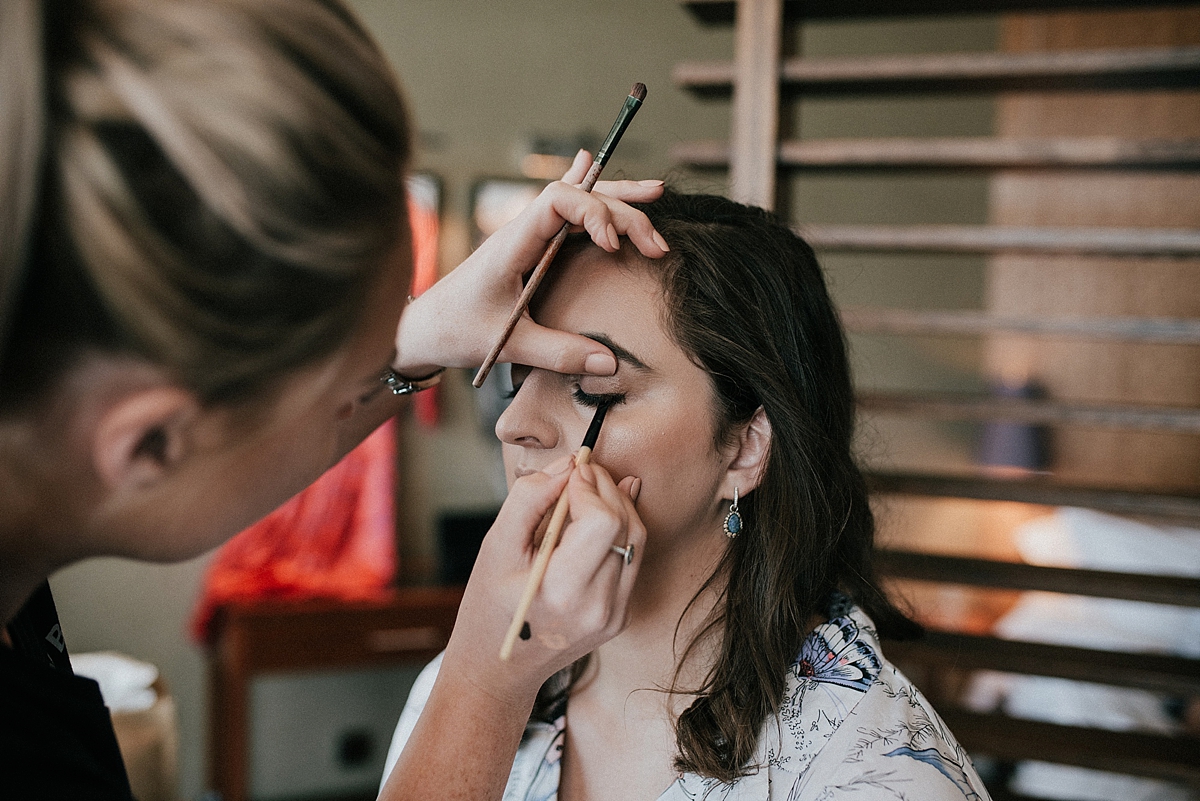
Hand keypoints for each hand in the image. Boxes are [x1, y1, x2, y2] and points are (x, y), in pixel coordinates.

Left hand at [393, 150, 666, 377]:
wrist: (422, 328)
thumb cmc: (456, 332)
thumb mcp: (508, 346)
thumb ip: (560, 353)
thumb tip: (611, 362)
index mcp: (511, 243)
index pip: (557, 200)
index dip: (593, 212)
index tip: (613, 247)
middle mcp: (521, 231)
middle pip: (578, 197)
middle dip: (622, 212)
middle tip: (657, 244)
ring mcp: (527, 237)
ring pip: (576, 201)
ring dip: (615, 200)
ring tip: (657, 194)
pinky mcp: (531, 248)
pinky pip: (564, 213)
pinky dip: (589, 197)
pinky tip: (594, 165)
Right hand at [439, 455, 645, 707]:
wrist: (499, 669)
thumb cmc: (488, 605)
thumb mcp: (496, 546)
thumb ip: (530, 499)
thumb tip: (568, 466)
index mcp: (562, 591)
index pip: (602, 522)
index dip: (590, 487)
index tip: (570, 472)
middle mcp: (596, 606)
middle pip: (625, 526)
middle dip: (605, 488)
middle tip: (581, 471)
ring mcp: (613, 615)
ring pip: (636, 539)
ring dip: (617, 504)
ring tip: (588, 488)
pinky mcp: (620, 616)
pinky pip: (632, 559)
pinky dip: (621, 530)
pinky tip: (602, 511)